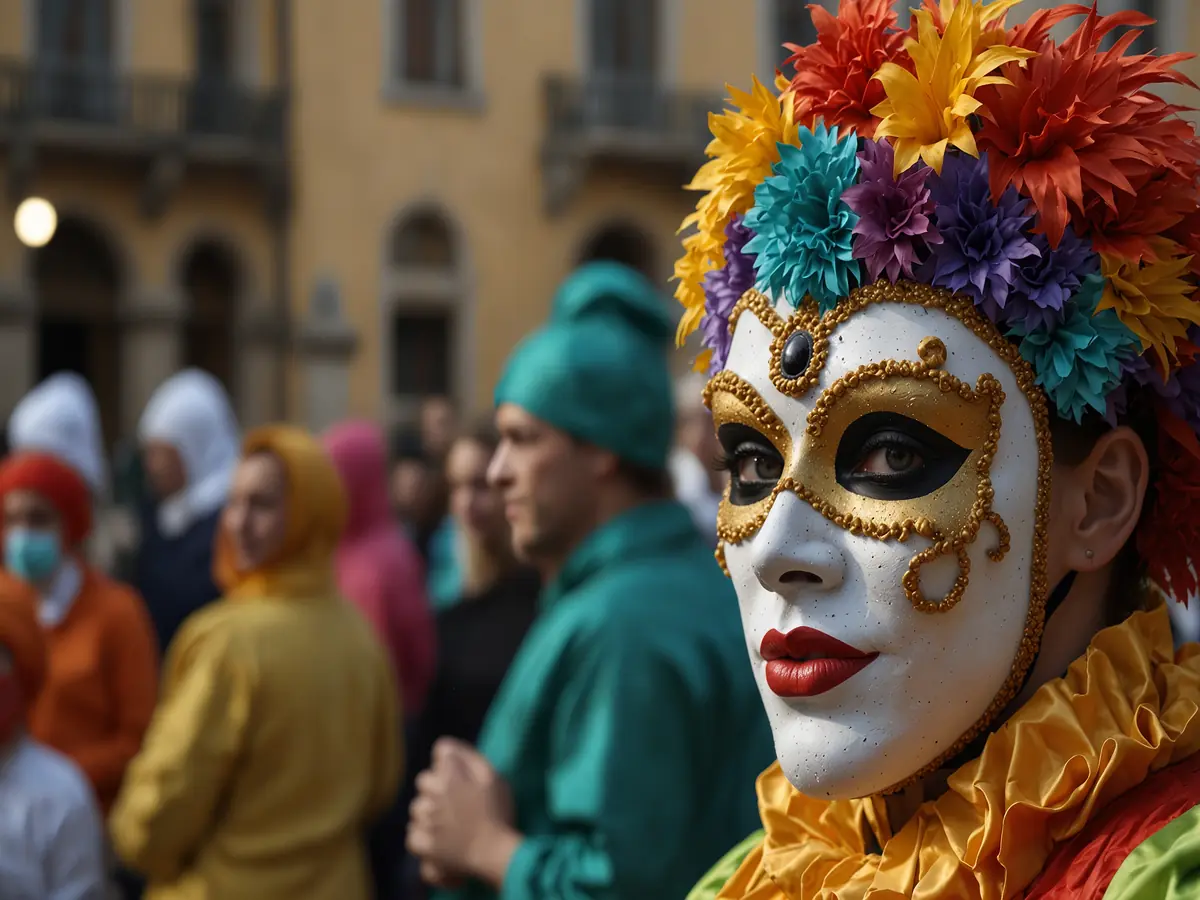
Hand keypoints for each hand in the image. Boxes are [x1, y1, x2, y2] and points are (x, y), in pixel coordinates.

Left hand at [407, 738, 520, 886]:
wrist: (494, 852)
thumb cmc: (498, 813)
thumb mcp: (493, 777)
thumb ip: (468, 758)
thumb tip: (444, 747)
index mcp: (450, 774)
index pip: (441, 752)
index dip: (451, 763)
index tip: (462, 776)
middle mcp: (433, 792)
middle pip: (424, 780)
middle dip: (436, 786)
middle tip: (456, 802)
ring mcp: (424, 819)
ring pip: (416, 807)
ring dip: (428, 812)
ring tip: (447, 823)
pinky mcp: (420, 842)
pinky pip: (412, 834)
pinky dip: (422, 836)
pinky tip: (437, 839)